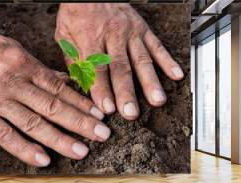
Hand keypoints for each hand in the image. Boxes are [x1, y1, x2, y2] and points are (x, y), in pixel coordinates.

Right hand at [0, 34, 110, 166]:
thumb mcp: (14, 50)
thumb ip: (40, 68)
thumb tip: (64, 80)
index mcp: (24, 66)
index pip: (58, 88)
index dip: (80, 102)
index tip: (98, 114)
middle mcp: (14, 84)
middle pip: (52, 106)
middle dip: (79, 122)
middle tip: (101, 134)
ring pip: (33, 123)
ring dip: (59, 138)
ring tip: (81, 150)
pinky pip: (5, 135)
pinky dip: (24, 149)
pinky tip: (43, 159)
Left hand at [55, 3, 183, 119]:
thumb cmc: (76, 13)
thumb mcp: (64, 35)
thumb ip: (72, 61)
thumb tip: (81, 87)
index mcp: (89, 38)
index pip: (97, 69)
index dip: (102, 90)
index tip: (107, 108)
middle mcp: (112, 36)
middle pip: (121, 68)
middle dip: (126, 92)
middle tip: (130, 112)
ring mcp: (130, 33)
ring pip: (141, 59)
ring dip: (150, 82)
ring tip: (157, 100)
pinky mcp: (143, 29)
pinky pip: (157, 46)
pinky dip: (168, 61)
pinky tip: (176, 75)